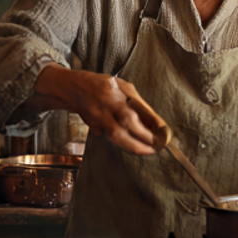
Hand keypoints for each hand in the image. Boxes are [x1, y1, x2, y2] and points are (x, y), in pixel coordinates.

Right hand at [34, 67, 160, 156]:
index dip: (151, 119)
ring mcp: (98, 115)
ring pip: (116, 134)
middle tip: (157, 144)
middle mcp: (107, 101)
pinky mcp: (93, 126)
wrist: (74, 89)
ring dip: (134, 145)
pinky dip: (122, 143)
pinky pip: (109, 136)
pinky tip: (134, 146)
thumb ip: (137, 103)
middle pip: (127, 120)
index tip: (163, 130)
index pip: (137, 105)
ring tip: (148, 151)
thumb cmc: (103, 86)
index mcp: (116, 88)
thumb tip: (155, 123)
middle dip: (144, 135)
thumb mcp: (123, 87)